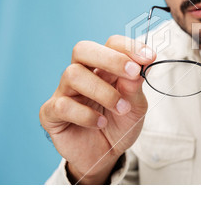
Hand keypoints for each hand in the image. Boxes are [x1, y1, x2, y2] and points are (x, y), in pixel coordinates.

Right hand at [40, 35, 153, 183]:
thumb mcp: (136, 106)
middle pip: (83, 49)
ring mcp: (64, 92)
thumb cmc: (120, 125)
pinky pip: (62, 105)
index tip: (149, 57)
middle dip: (111, 58)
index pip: (110, 44)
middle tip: (133, 72)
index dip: (128, 47)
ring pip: (73, 74)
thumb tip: (140, 66)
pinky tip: (100, 123)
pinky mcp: (51, 113)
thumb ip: (135, 87)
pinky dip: (85, 115)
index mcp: (103, 67)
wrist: (106, 155)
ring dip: (103, 91)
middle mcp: (82, 74)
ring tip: (121, 108)